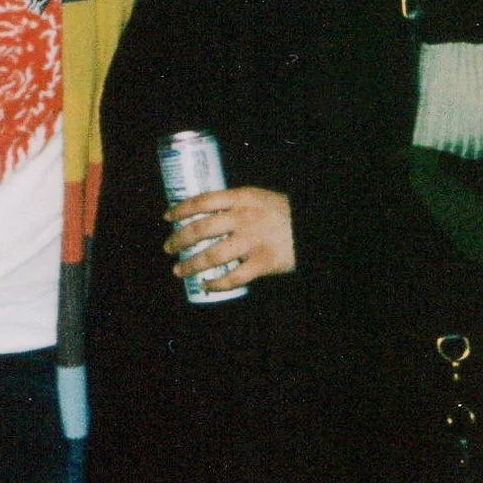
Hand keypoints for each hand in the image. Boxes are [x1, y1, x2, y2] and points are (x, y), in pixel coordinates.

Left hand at [163, 185, 294, 290]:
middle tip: (168, 248)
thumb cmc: (283, 212)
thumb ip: (234, 204)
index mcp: (241, 198)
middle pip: (200, 230)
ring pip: (211, 256)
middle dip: (178, 241)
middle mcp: (244, 218)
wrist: (315, 228)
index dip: (180, 209)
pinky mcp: (264, 263)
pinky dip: (216, 284)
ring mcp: (253, 241)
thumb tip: (201, 214)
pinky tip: (206, 285)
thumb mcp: (258, 197)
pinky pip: (234, 277)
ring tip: (179, 270)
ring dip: (190, 265)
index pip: (202, 201)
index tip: (167, 218)